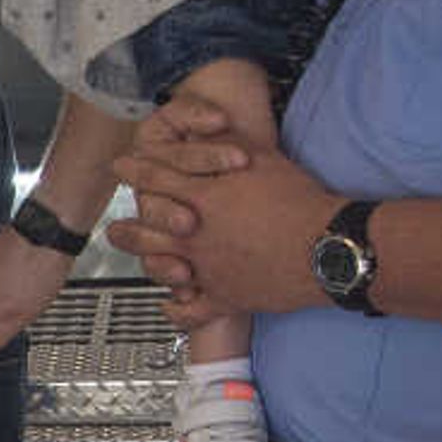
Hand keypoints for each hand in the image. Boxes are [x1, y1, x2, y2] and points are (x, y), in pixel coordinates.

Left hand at [113, 119, 339, 326]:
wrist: (327, 247)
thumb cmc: (301, 202)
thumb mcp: (263, 159)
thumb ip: (229, 145)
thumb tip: (209, 130)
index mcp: (203, 197)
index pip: (156, 178)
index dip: (136, 170)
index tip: (123, 167)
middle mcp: (196, 235)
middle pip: (146, 228)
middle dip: (126, 226)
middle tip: (114, 226)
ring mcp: (207, 269)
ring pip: (159, 267)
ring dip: (143, 261)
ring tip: (141, 272)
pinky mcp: (226, 298)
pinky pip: (193, 310)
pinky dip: (178, 309)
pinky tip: (172, 303)